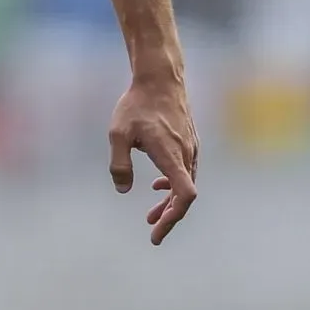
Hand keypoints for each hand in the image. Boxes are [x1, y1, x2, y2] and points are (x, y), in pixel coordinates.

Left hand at [108, 76, 198, 244]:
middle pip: (185, 195)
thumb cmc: (137, 104)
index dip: (173, 218)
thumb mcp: (118, 133)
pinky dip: (173, 184)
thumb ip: (119, 164)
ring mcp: (190, 148)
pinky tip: (157, 186)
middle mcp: (186, 154)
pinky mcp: (189, 141)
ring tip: (150, 215)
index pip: (184, 195)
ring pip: (185, 183)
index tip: (156, 232)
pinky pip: (185, 171)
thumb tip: (123, 189)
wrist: (160, 78)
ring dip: (169, 202)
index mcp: (171, 155)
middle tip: (152, 232)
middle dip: (169, 217)